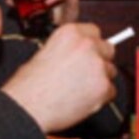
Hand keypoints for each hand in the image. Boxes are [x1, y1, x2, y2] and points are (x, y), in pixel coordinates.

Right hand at [1, 23, 115, 132]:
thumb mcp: (45, 52)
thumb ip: (68, 49)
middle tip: (85, 73)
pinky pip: (111, 91)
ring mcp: (98, 65)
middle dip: (100, 60)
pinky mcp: (103, 87)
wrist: (28, 107)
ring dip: (100, 79)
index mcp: (71, 32)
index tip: (87, 53)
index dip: (91, 45)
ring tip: (80, 89)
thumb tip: (80, 55)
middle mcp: (87, 45)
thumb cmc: (29, 85)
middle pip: (108, 49)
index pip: (94, 31)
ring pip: (110, 71)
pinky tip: (83, 100)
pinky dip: (101, 97)